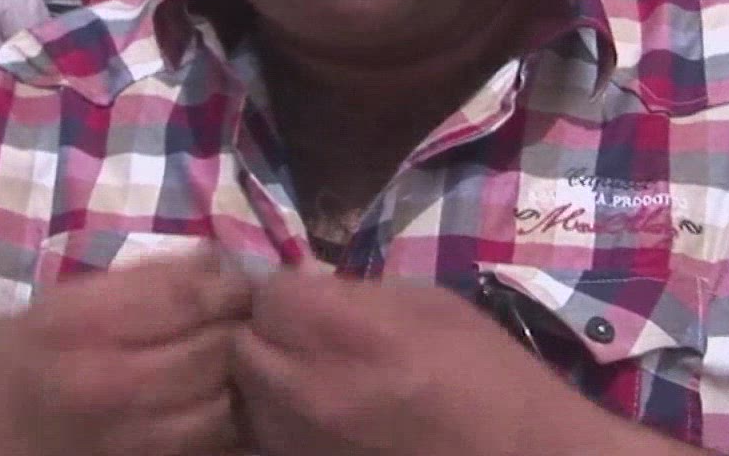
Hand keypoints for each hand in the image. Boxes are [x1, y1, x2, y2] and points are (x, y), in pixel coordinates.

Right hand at [0, 251, 252, 455]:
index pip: (187, 296)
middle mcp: (115, 383)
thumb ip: (139, 279)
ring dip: (234, 377)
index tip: (237, 281)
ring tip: (227, 360)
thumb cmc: (20, 361)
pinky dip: (222, 417)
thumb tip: (212, 258)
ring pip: (224, 401)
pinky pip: (211, 441)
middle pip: (215, 348)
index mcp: (87, 326)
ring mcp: (135, 437)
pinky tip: (211, 398)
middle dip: (238, 327)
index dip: (227, 284)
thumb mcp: (62, 301)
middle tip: (244, 318)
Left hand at [232, 272, 619, 455]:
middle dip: (267, 333)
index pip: (265, 293)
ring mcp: (298, 440)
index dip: (285, 293)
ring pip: (248, 396)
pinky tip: (325, 416)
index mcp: (337, 331)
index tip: (306, 298)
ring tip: (314, 377)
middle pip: (242, 345)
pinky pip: (270, 436)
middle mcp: (302, 387)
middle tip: (305, 336)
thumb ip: (356, 293)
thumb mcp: (426, 303)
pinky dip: (284, 421)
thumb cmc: (485, 374)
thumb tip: (309, 287)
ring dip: (269, 379)